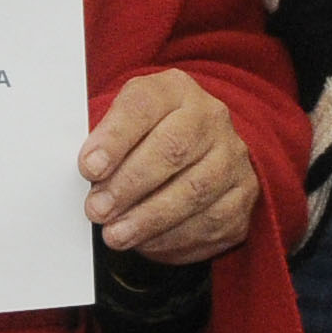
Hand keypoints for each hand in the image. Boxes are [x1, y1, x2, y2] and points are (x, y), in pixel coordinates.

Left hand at [83, 72, 259, 266]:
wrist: (196, 151)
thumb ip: (103, 142)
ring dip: (149, 219)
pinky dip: (174, 238)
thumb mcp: (121, 125)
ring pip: (194, 191)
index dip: (115, 138)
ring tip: (116, 234)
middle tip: (98, 210)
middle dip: (129, 185)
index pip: (143, 105)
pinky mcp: (244, 193)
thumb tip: (87, 171)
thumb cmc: (147, 138)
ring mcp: (232, 155)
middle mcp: (210, 117)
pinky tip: (147, 243)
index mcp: (173, 90)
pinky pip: (212, 221)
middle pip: (172, 149)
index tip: (89, 168)